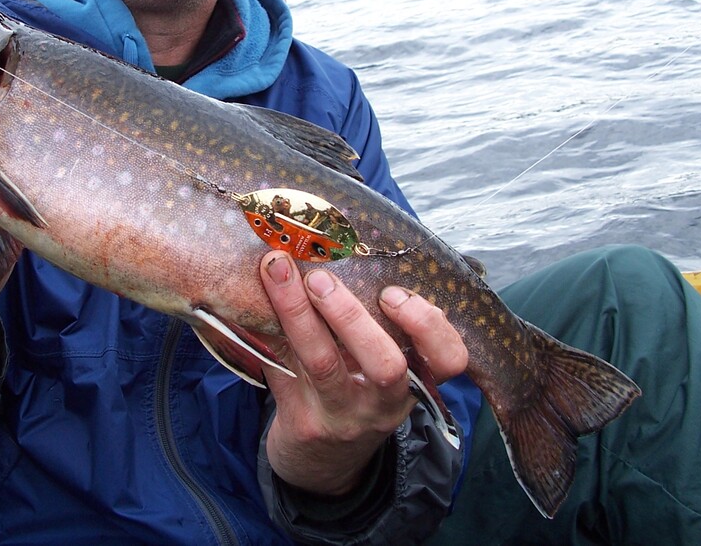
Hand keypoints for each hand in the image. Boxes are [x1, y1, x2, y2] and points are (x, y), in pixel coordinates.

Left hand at [259, 251, 467, 495]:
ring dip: (299, 313)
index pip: (449, 358)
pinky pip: (281, 372)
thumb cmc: (354, 387)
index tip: (395, 292)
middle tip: (320, 277)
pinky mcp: (304, 423)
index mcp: (415, 378)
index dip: (428, 324)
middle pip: (386, 365)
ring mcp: (344, 415)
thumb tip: (344, 239)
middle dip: (352, 316)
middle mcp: (385, 402)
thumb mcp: (376, 360)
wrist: (321, 460)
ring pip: (325, 365)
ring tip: (278, 270)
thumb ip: (376, 315)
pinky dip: (267, 330)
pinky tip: (250, 299)